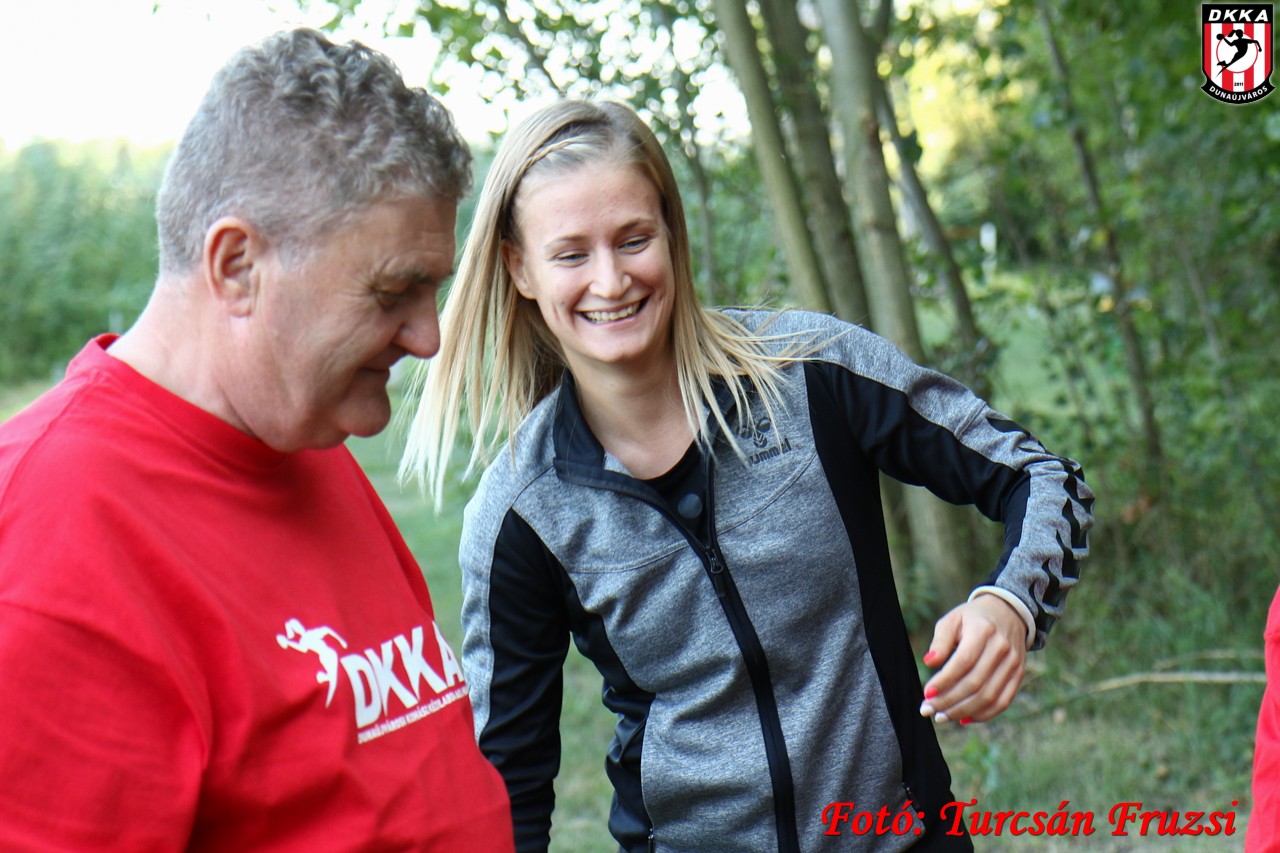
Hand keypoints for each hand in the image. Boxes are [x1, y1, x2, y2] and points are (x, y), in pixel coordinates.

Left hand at [918, 594, 1026, 724]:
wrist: (1008, 612)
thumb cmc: (973, 618)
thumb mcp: (952, 620)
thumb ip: (940, 641)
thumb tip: (929, 662)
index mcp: (983, 631)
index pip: (963, 662)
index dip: (944, 681)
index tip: (926, 693)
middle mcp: (1001, 648)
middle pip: (975, 683)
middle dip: (949, 700)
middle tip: (928, 710)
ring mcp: (1013, 663)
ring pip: (988, 696)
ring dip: (963, 711)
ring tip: (942, 717)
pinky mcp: (1018, 675)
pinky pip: (1003, 701)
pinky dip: (983, 714)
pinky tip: (964, 718)